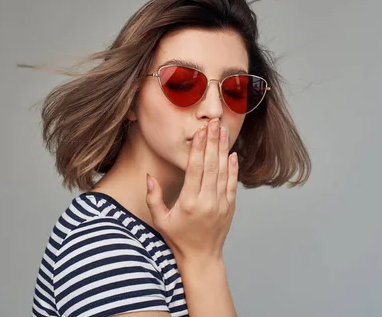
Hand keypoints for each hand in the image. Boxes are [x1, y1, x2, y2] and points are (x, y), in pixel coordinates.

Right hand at [145, 118, 238, 264]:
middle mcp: (207, 202)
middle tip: (213, 122)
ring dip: (222, 149)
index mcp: (189, 203)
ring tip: (222, 131)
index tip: (200, 131)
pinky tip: (231, 154)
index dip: (198, 148)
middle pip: (211, 165)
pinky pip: (232, 183)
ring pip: (223, 171)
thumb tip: (149, 176)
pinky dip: (232, 168)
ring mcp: (221, 204)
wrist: (202, 258)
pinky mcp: (230, 207)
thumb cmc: (177, 239)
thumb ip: (153, 198)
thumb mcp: (160, 220)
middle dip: (212, 142)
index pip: (195, 169)